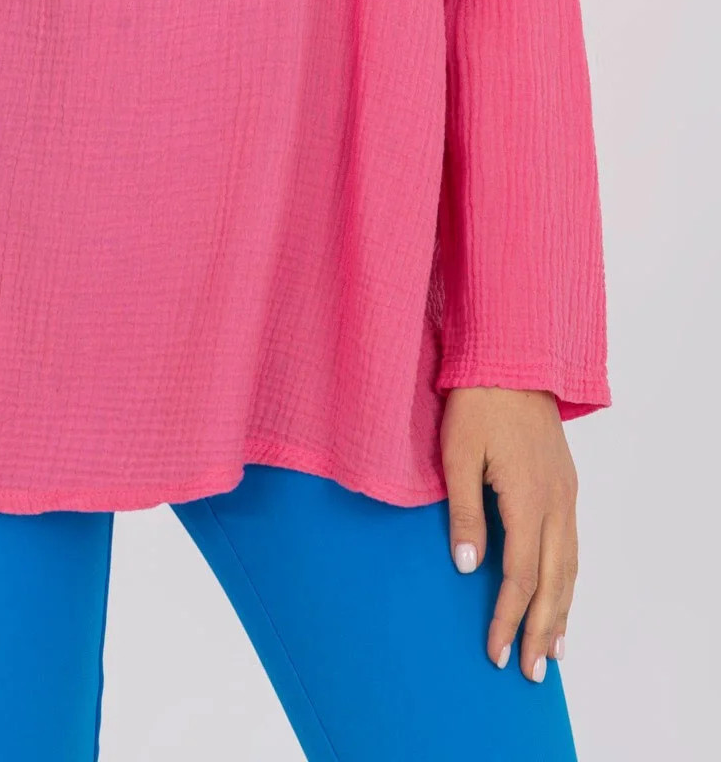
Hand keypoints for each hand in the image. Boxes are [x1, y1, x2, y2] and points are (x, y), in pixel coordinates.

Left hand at [440, 386, 577, 680]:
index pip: (520, 575)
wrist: (512, 357)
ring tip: (552, 650)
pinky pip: (572, 545)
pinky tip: (561, 595)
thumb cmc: (477, 402)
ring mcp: (566, 495)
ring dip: (561, 611)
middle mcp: (556, 503)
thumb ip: (465, 513)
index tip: (495, 650)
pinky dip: (568, 579)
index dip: (508, 617)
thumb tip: (469, 567)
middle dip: (541, 629)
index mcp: (528, 499)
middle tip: (530, 671)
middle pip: (553, 582)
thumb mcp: (458, 454)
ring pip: (570, 567)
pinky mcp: (566, 485)